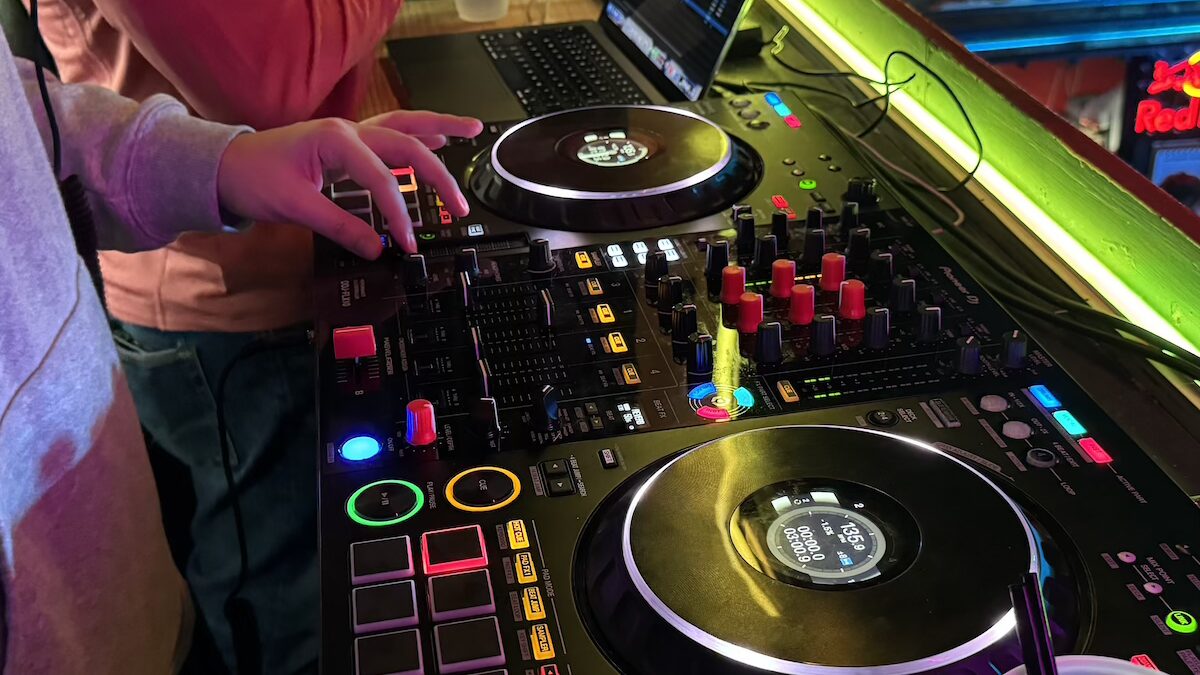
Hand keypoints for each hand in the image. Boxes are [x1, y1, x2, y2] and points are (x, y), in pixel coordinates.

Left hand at [217, 111, 482, 257]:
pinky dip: (419, 134)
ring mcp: (351, 133)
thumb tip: (377, 249)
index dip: (399, 212)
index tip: (408, 242)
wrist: (226, 166)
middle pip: (406, 145)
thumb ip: (339, 227)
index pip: (381, 178)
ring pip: (405, 125)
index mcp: (335, 141)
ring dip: (440, 127)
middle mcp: (349, 131)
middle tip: (459, 205)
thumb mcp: (294, 207)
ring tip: (473, 130)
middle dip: (437, 176)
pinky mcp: (349, 144)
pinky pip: (392, 134)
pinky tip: (440, 138)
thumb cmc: (254, 179)